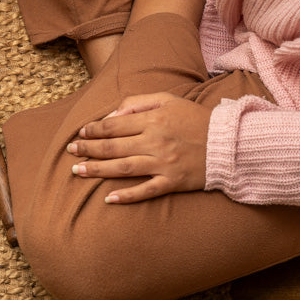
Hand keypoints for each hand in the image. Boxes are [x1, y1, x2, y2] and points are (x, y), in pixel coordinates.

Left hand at [67, 92, 210, 202]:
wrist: (229, 143)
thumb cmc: (196, 119)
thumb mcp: (169, 100)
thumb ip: (138, 103)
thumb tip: (112, 115)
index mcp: (153, 120)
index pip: (114, 125)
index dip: (94, 129)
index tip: (81, 133)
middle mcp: (155, 142)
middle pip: (113, 146)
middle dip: (88, 149)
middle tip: (70, 152)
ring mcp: (164, 164)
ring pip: (123, 168)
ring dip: (97, 170)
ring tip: (77, 171)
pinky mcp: (173, 182)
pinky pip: (146, 191)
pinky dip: (127, 196)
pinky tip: (109, 199)